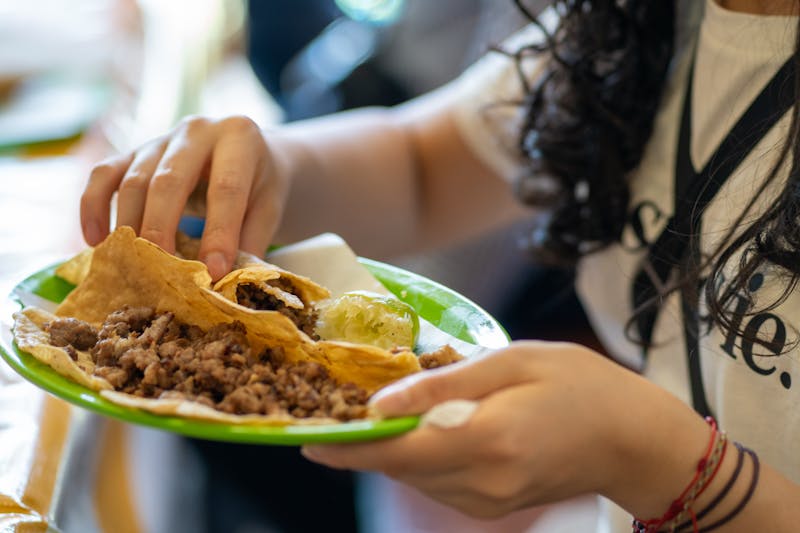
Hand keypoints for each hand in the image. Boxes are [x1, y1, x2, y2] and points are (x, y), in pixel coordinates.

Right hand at [81, 115, 288, 279]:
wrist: (245, 153)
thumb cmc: (259, 184)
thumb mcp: (269, 207)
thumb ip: (251, 240)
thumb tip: (226, 284)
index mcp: (239, 137)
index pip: (226, 189)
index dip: (219, 233)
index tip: (214, 273)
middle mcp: (197, 130)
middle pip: (169, 181)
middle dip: (162, 230)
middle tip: (162, 272)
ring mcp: (161, 137)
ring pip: (133, 181)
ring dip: (129, 226)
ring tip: (132, 266)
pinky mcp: (133, 151)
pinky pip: (104, 175)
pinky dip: (94, 207)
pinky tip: (96, 241)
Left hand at [302, 341, 710, 518]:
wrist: (630, 437)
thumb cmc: (578, 384)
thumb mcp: (511, 362)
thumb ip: (444, 383)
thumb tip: (383, 401)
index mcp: (485, 440)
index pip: (395, 451)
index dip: (345, 448)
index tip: (305, 439)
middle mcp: (481, 483)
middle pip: (398, 467)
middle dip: (361, 443)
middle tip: (333, 409)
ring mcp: (488, 502)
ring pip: (414, 478)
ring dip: (388, 449)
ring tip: (373, 413)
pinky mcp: (493, 507)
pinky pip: (437, 484)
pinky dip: (418, 458)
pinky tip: (420, 428)